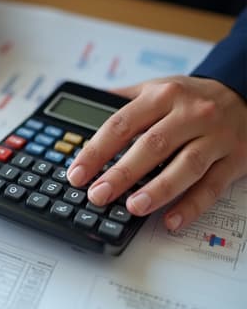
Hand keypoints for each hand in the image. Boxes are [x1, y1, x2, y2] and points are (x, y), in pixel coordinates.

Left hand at [67, 76, 246, 229]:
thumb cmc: (193, 97)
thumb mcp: (158, 87)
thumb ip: (122, 99)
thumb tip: (85, 107)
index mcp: (163, 96)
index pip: (121, 124)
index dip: (96, 151)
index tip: (77, 174)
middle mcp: (190, 115)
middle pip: (152, 146)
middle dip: (122, 173)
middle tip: (98, 195)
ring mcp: (215, 138)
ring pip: (185, 166)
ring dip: (158, 190)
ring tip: (133, 207)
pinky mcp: (235, 160)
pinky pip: (212, 186)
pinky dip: (192, 205)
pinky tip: (172, 221)